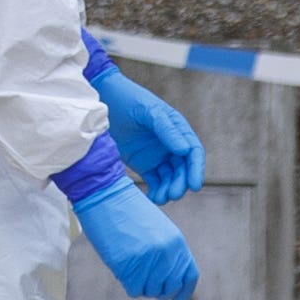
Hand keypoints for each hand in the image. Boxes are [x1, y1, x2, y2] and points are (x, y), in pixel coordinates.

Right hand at [72, 182, 200, 299]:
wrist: (105, 195)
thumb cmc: (128, 209)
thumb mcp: (157, 227)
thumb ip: (167, 251)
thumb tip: (168, 278)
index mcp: (176, 241)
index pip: (189, 276)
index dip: (184, 291)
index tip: (177, 299)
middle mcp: (166, 253)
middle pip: (170, 287)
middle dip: (159, 290)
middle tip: (147, 283)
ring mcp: (148, 260)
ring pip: (151, 290)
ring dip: (142, 284)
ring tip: (132, 268)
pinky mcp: (128, 265)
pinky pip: (134, 289)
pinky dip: (129, 284)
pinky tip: (123, 269)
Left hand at [88, 58, 204, 203]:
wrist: (104, 102)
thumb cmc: (129, 100)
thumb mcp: (149, 111)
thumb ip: (166, 129)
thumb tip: (185, 150)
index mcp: (177, 129)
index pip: (193, 151)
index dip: (196, 169)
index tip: (194, 185)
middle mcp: (171, 145)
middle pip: (182, 169)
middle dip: (180, 183)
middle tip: (173, 194)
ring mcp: (158, 156)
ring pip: (170, 178)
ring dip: (169, 189)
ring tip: (161, 198)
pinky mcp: (144, 165)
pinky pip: (155, 181)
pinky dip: (157, 191)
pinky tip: (153, 198)